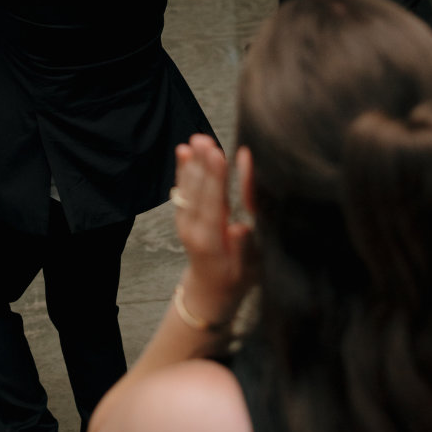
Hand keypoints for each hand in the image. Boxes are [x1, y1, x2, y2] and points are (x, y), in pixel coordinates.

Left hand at [172, 136, 251, 323]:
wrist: (209, 292)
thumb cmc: (236, 281)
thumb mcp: (248, 272)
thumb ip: (243, 250)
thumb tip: (240, 228)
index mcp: (211, 243)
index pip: (214, 205)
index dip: (217, 180)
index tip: (221, 156)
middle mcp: (194, 230)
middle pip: (199, 192)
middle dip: (203, 165)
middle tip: (207, 141)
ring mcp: (185, 222)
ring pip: (189, 189)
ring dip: (193, 163)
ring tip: (197, 139)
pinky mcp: (183, 216)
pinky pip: (183, 190)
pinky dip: (183, 170)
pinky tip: (183, 150)